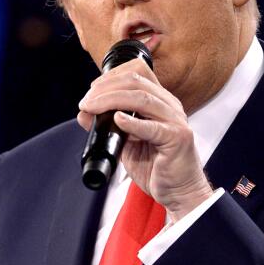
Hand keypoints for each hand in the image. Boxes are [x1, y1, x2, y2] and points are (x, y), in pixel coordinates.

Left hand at [77, 58, 213, 219]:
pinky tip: (118, 120)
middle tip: (86, 102)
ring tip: (92, 109)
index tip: (92, 91)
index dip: (112, 76)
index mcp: (161, 102)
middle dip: (105, 88)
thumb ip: (108, 127)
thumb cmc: (157, 167)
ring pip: (142, 98)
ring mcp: (176, 120)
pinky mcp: (177, 138)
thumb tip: (84, 114)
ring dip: (111, 100)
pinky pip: (152, 127)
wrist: (179, 192)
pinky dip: (132, 122)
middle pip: (136, 81)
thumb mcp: (125, 144)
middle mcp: (170, 106)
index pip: (138, 71)